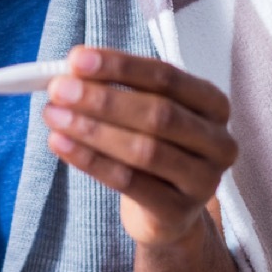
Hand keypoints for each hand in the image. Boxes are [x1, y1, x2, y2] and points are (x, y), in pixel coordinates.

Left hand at [42, 46, 238, 246]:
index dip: (120, 66)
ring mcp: (203, 181)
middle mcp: (217, 141)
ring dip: (92, 130)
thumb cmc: (155, 146)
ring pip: (144, 150)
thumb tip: (73, 65)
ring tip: (54, 116)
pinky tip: (62, 144)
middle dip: (103, 99)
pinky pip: (128, 183)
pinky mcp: (178, 213)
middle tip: (59, 89)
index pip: (167, 76)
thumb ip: (117, 86)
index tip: (77, 59)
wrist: (168, 211)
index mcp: (213, 104)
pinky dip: (90, 161)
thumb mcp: (145, 110)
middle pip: (158, 113)